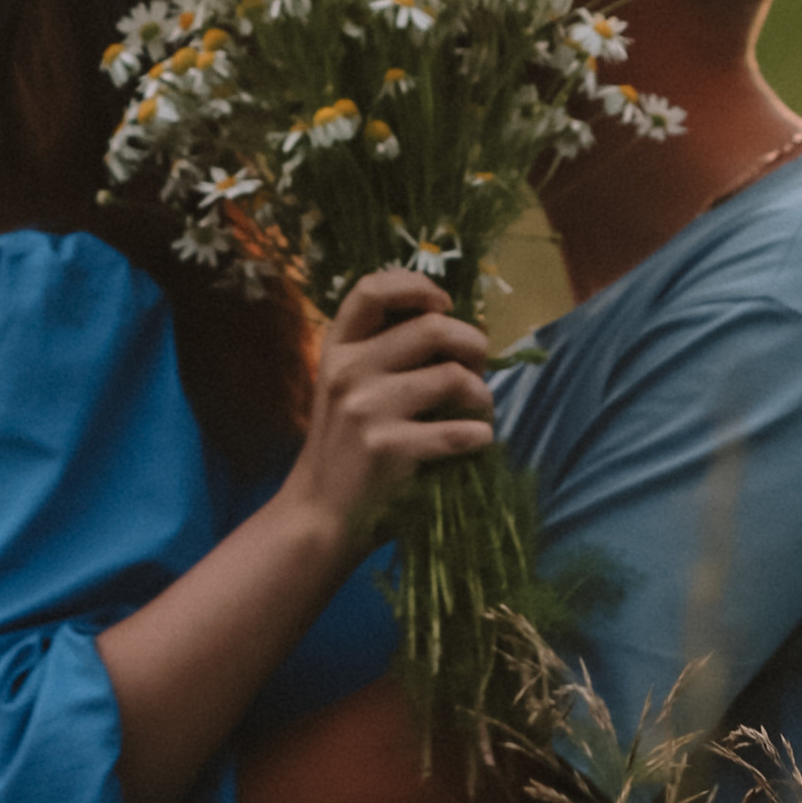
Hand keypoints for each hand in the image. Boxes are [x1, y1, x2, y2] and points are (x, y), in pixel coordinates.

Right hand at [287, 270, 495, 550]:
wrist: (319, 515)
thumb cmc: (345, 449)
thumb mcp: (346, 389)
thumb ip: (383, 355)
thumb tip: (454, 327)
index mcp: (338, 349)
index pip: (372, 290)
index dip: (417, 287)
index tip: (443, 305)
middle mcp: (348, 371)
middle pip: (433, 328)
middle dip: (474, 345)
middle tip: (478, 369)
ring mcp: (366, 409)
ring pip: (455, 378)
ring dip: (482, 396)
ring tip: (479, 412)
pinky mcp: (389, 449)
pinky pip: (459, 431)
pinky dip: (480, 436)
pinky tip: (476, 442)